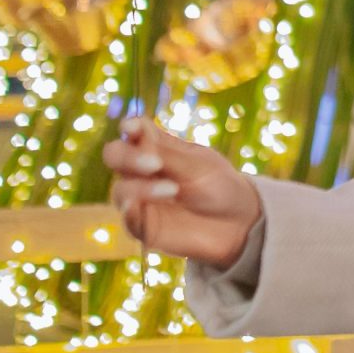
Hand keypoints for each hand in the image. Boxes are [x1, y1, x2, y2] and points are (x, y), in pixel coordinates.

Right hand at [101, 114, 263, 268]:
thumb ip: (166, 155)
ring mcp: (140, 198)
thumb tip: (130, 140)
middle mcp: (142, 170)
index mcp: (158, 146)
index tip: (131, 128)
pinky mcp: (143, 226)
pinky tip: (137, 209)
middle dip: (126, 156)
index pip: (135, 130)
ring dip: (141, 188)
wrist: (237, 224)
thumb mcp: (197, 166)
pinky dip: (130, 214)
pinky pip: (127, 220)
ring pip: (120, 190)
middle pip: (115, 156)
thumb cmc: (218, 185)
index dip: (129, 126)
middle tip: (153, 163)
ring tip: (172, 190)